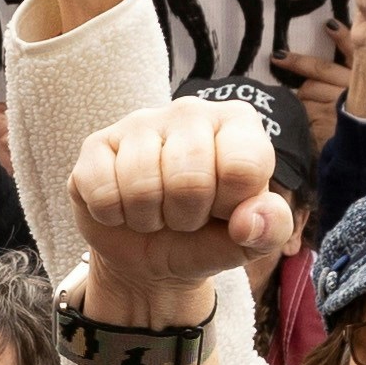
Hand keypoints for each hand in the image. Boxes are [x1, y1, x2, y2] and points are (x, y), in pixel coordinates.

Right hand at [66, 100, 288, 327]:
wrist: (151, 254)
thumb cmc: (206, 236)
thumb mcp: (248, 241)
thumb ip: (269, 229)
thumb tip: (248, 221)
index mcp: (237, 123)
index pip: (242, 167)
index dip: (230, 205)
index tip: (224, 209)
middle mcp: (190, 110)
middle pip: (189, 178)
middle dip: (186, 216)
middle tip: (184, 215)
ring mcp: (139, 122)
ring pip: (141, 184)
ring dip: (148, 218)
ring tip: (155, 212)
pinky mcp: (96, 143)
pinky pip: (101, 190)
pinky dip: (113, 215)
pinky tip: (123, 207)